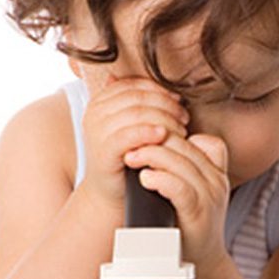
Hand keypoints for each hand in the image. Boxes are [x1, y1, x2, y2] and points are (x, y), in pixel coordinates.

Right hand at [80, 75, 189, 207]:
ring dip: (163, 119)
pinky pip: (127, 135)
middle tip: (183, 117)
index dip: (159, 90)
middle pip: (137, 97)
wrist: (114, 193)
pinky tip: (163, 135)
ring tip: (180, 130)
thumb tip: (172, 92)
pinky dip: (147, 132)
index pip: (133, 85)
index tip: (178, 100)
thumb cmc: (128, 158)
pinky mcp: (103, 150)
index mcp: (101, 101)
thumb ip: (146, 107)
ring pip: (135, 113)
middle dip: (165, 105)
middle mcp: (94, 112)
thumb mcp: (136, 127)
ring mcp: (96, 131)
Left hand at [123, 131, 229, 268]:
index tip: (147, 135)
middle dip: (154, 140)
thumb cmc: (189, 225)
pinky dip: (161, 179)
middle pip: (185, 147)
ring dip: (152, 156)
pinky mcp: (199, 214)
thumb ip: (182, 170)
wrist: (202, 261)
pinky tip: (146, 178)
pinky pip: (181, 188)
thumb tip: (151, 146)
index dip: (172, 132)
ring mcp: (210, 197)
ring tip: (132, 158)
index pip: (198, 139)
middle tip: (130, 142)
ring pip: (181, 163)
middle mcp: (216, 180)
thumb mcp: (193, 191)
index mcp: (215, 171)